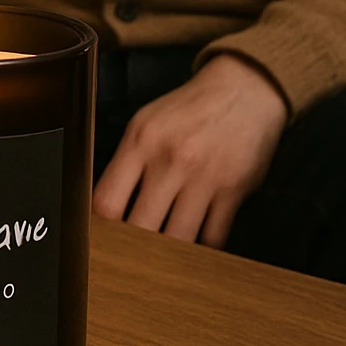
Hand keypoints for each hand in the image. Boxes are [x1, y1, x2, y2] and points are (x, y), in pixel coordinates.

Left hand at [92, 54, 287, 248]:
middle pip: (140, 227)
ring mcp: (204, 177)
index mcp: (141, 141)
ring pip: (178, 239)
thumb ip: (127, 162)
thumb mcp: (146, 123)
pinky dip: (203, 247)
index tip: (101, 241)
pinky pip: (213, 237)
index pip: (107, 201)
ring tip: (163, 257)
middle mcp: (170, 160)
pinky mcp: (234, 190)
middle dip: (134, 247)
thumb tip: (105, 208)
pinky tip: (195, 243)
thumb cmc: (190, 110)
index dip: (100, 229)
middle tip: (132, 257)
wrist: (245, 89)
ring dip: (169, 252)